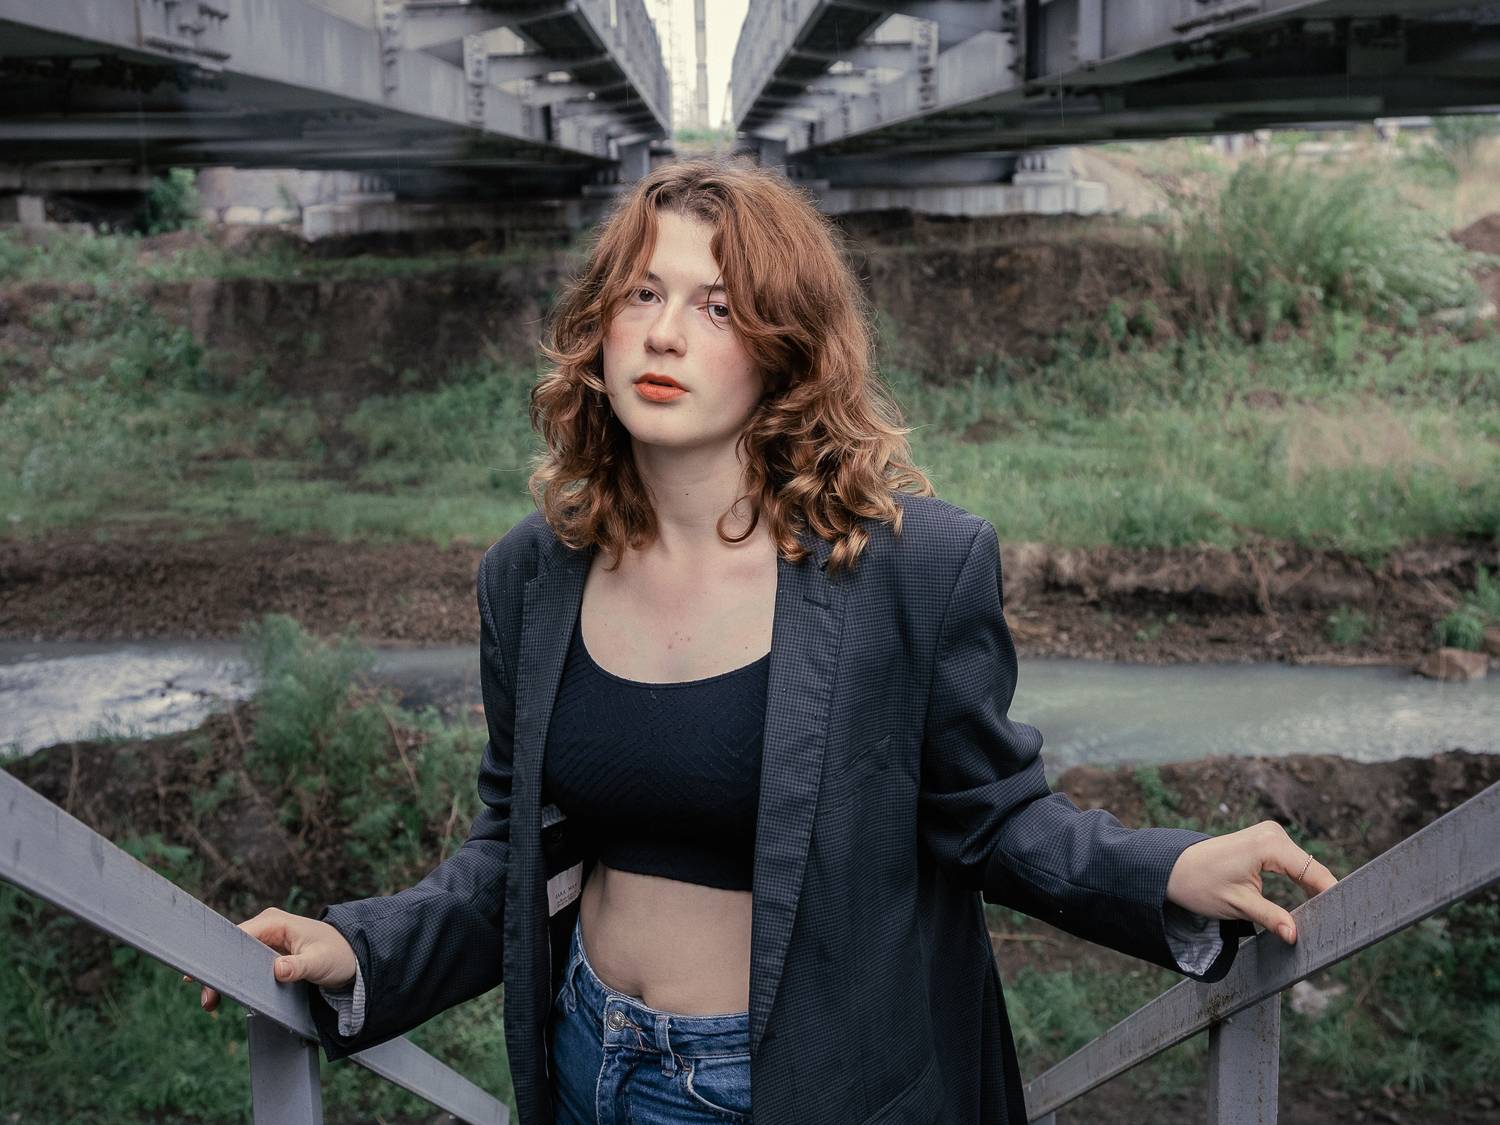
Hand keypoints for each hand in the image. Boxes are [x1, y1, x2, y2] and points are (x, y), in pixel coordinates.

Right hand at [186, 906, 358, 1012]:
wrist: (352, 958)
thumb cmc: (338, 955)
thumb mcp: (320, 962)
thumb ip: (299, 966)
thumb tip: (278, 969)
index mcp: (275, 922)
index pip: (237, 936)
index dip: (218, 954)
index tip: (201, 975)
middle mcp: (266, 928)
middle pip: (231, 949)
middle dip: (218, 972)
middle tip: (207, 999)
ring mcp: (266, 941)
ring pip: (235, 959)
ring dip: (224, 978)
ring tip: (211, 1002)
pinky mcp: (268, 955)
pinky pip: (245, 965)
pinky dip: (235, 979)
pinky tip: (225, 995)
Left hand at [1166, 820, 1337, 944]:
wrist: (1172, 868)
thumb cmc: (1199, 884)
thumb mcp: (1237, 905)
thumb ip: (1270, 918)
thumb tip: (1295, 935)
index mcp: (1269, 845)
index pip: (1313, 872)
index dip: (1330, 896)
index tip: (1344, 918)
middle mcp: (1273, 834)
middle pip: (1312, 869)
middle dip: (1322, 895)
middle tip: (1336, 925)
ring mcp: (1270, 835)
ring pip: (1305, 867)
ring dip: (1313, 889)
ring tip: (1327, 917)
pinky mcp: (1265, 841)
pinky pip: (1293, 863)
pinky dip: (1301, 881)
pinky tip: (1311, 902)